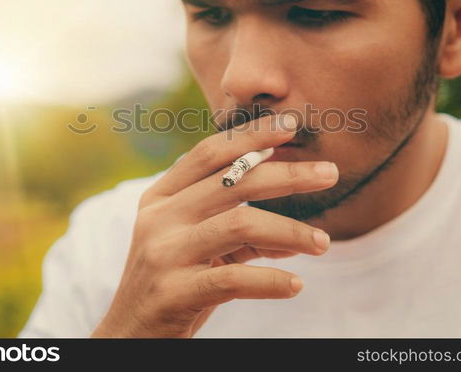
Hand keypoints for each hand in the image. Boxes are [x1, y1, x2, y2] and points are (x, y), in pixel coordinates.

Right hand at [90, 113, 337, 336]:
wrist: (130, 335)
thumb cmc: (172, 283)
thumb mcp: (199, 248)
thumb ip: (242, 233)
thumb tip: (300, 237)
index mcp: (161, 197)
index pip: (209, 153)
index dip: (251, 136)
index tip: (291, 124)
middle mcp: (160, 218)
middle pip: (233, 182)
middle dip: (288, 175)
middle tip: (331, 173)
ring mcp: (164, 253)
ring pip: (240, 225)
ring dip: (290, 231)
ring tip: (323, 243)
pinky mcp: (174, 291)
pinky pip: (234, 279)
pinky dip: (271, 281)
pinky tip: (296, 285)